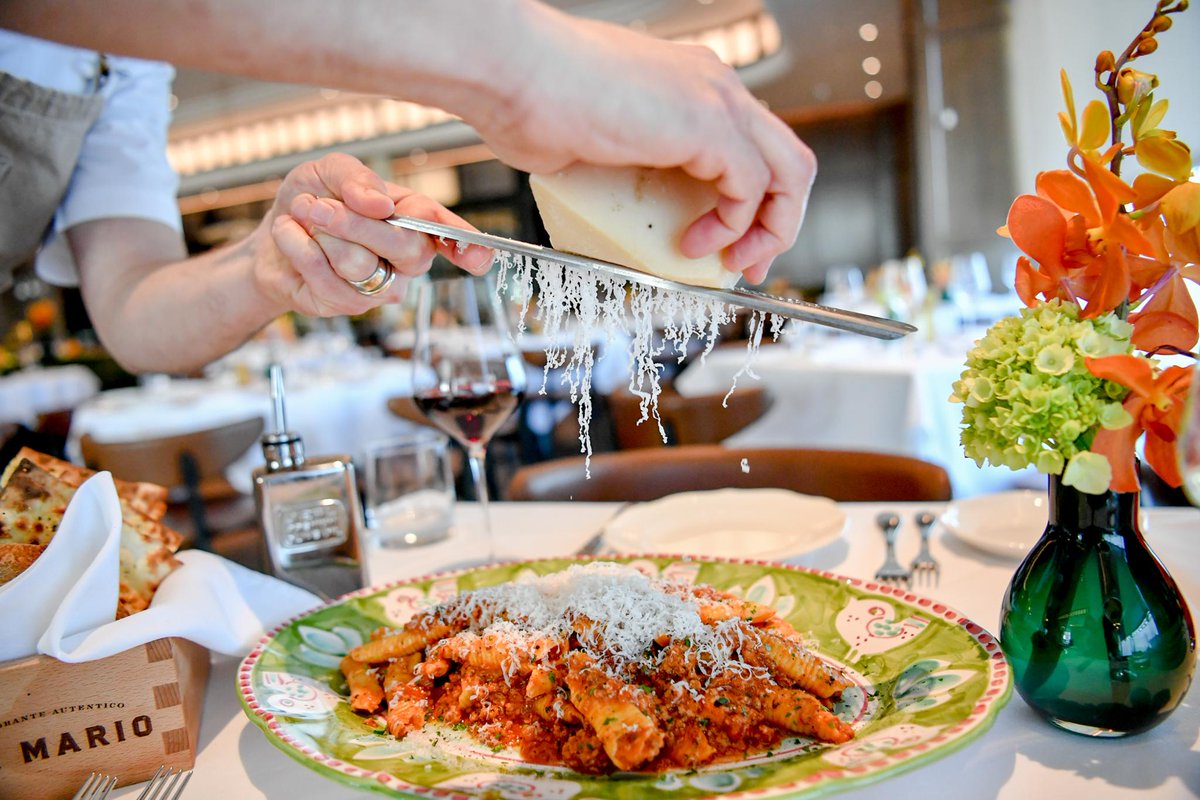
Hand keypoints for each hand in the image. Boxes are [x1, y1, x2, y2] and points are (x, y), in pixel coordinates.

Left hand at [258, 153, 493, 316]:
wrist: (269, 234)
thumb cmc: (311, 200)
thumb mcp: (331, 171)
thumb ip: (358, 178)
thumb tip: (380, 204)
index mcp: (413, 220)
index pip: (448, 232)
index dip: (468, 246)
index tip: (478, 257)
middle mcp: (406, 258)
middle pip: (408, 249)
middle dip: (356, 223)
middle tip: (318, 205)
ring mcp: (381, 286)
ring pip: (363, 264)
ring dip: (322, 232)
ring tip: (302, 214)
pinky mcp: (349, 305)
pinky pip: (328, 278)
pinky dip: (299, 247)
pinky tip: (290, 235)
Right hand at [471, 5, 814, 283]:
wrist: (510, 69)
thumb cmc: (528, 99)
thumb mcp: (591, 145)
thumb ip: (622, 171)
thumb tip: (613, 207)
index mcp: (689, 86)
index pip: (754, 146)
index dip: (754, 204)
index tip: (731, 246)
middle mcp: (713, 86)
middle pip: (788, 158)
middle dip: (777, 222)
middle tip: (746, 264)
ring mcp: (716, 100)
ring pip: (790, 172)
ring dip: (768, 230)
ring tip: (730, 262)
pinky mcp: (708, 123)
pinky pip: (751, 187)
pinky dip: (732, 227)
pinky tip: (693, 243)